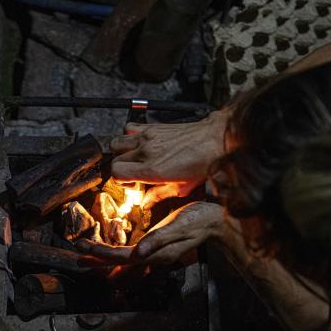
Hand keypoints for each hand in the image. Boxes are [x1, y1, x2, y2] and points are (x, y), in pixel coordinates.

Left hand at [76, 202, 223, 264]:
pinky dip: (115, 251)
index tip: (83, 247)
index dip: (101, 253)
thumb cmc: (199, 221)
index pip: (121, 256)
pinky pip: (131, 253)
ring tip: (86, 254)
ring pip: (123, 259)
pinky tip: (110, 249)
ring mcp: (154, 253)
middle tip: (76, 253)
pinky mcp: (156, 247)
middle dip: (96, 258)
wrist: (216, 222)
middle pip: (118, 261)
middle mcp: (152, 256)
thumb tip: (140, 251)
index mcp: (155, 253)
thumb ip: (160, 239)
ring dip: (103, 257)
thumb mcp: (180, 226)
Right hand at [111, 109, 229, 208]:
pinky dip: (129, 135)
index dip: (121, 181)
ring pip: (116, 143)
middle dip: (121, 169)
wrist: (215, 139)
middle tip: (134, 174)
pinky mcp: (153, 127)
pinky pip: (129, 127)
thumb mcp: (182, 187)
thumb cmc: (202, 163)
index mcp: (152, 169)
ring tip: (133, 158)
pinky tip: (140, 143)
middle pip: (114, 160)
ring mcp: (148, 137)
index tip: (133, 184)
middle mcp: (146, 152)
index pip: (116, 173)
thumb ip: (158, 195)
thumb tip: (146, 203)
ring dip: (121, 152)